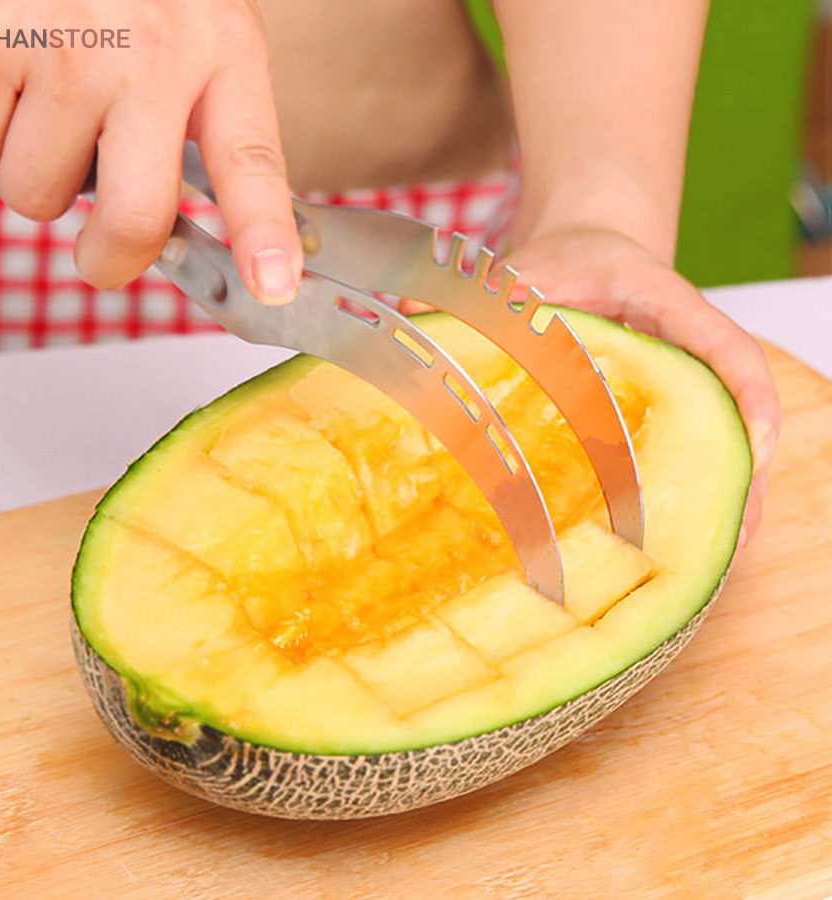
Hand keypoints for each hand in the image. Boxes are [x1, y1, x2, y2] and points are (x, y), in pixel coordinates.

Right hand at [0, 0, 301, 302]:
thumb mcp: (196, 31)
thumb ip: (200, 123)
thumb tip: (168, 232)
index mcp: (220, 53)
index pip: (252, 162)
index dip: (263, 235)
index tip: (274, 285)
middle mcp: (149, 54)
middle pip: (132, 220)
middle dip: (109, 262)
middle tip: (100, 257)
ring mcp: (63, 49)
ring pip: (36, 196)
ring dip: (35, 174)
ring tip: (46, 108)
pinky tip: (3, 76)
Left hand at [502, 227, 780, 547]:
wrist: (590, 251)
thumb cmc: (565, 261)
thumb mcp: (526, 269)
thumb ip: (481, 296)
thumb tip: (409, 322)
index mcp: (668, 305)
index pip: (726, 351)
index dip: (748, 402)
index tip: (757, 450)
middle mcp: (687, 349)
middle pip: (736, 414)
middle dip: (740, 478)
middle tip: (731, 541)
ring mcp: (683, 382)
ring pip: (717, 441)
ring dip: (717, 499)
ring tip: (707, 563)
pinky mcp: (667, 406)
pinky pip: (686, 448)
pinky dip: (684, 494)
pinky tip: (666, 541)